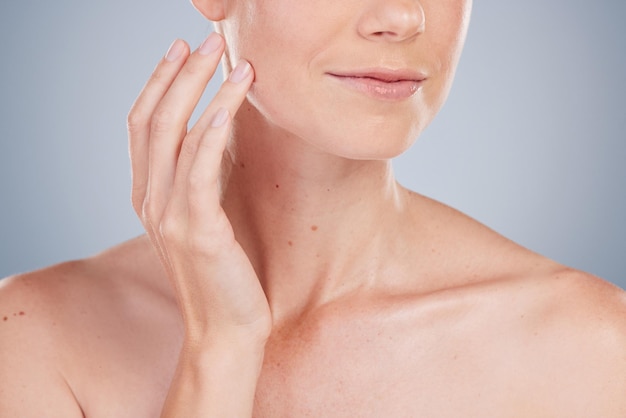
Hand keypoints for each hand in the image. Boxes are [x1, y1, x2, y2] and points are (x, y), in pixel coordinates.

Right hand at [127, 33, 270, 344]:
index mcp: (148, 198)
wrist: (225, 331)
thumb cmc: (223, 276)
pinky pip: (200, 162)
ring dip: (200, 88)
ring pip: (173, 133)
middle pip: (152, 119)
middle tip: (203, 41)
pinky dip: (215, 121)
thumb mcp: (204, 222)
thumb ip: (199, 183)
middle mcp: (149, 201)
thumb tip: (218, 137)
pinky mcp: (196, 227)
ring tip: (227, 58)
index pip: (142, 126)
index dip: (158, 84)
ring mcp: (168, 215)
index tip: (180, 52)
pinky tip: (234, 97)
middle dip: (177, 74)